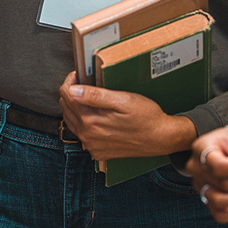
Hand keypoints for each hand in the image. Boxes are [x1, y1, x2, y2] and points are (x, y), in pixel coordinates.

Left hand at [57, 72, 197, 161]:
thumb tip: (73, 90)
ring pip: (72, 122)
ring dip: (75, 108)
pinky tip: (96, 116)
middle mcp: (88, 136)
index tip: (79, 75)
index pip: (66, 95)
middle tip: (84, 84)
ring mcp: (92, 146)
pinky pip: (82, 135)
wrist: (161, 138)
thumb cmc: (147, 118)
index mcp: (91, 121)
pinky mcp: (98, 151)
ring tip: (89, 98)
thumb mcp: (123, 100)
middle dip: (71, 93)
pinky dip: (83, 123)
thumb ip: (96, 96)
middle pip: (66, 109)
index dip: (70, 81)